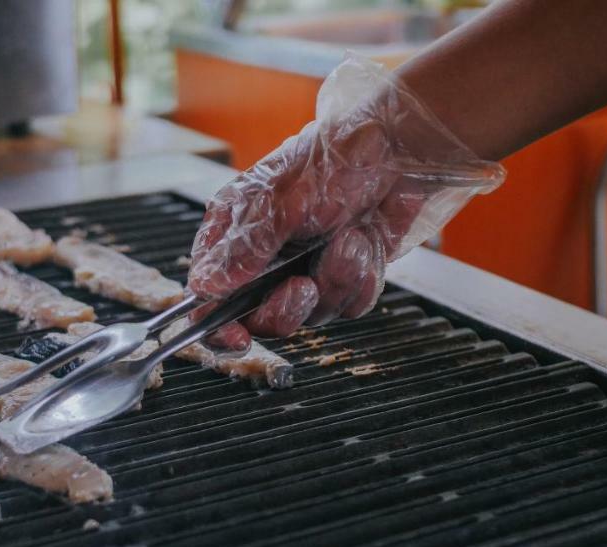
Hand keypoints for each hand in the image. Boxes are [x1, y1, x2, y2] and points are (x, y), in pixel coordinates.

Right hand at [187, 53, 503, 348]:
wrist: (401, 151)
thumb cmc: (336, 158)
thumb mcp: (282, 203)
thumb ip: (243, 250)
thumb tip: (205, 287)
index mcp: (235, 233)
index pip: (208, 296)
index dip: (217, 324)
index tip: (237, 335)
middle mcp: (266, 256)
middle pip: (260, 318)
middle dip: (287, 308)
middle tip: (304, 286)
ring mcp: (306, 268)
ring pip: (312, 315)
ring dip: (334, 281)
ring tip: (349, 240)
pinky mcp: (345, 276)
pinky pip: (349, 304)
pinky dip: (362, 278)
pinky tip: (366, 241)